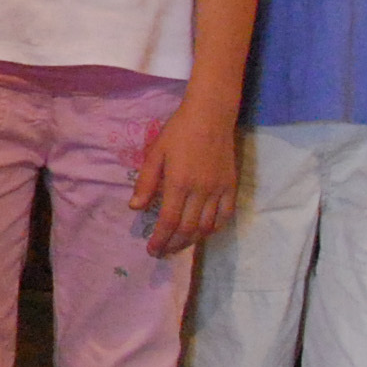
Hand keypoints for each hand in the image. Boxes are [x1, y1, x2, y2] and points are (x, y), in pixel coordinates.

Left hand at [132, 94, 242, 258]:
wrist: (210, 115)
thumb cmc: (178, 131)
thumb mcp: (155, 153)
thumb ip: (146, 182)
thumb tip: (135, 208)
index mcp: (179, 183)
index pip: (169, 221)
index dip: (160, 239)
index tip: (152, 250)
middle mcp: (201, 191)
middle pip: (188, 229)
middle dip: (173, 245)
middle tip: (162, 251)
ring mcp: (218, 190)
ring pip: (207, 227)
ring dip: (192, 241)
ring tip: (179, 244)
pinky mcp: (231, 186)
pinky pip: (225, 216)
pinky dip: (214, 228)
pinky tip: (203, 231)